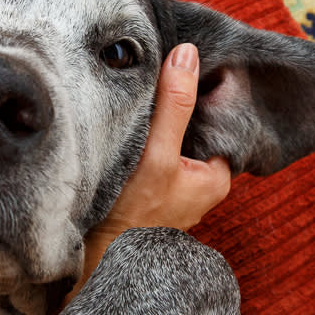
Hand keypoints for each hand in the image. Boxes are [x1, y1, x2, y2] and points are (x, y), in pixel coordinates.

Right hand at [96, 44, 230, 236]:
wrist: (95, 261)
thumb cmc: (130, 216)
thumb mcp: (157, 154)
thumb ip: (174, 105)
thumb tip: (187, 53)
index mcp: (216, 176)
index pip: (219, 117)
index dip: (206, 87)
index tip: (189, 58)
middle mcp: (200, 184)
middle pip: (195, 126)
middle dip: (181, 100)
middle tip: (162, 65)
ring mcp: (174, 188)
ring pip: (174, 138)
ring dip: (160, 117)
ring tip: (144, 86)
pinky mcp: (150, 191)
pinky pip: (155, 151)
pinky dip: (146, 135)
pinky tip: (132, 120)